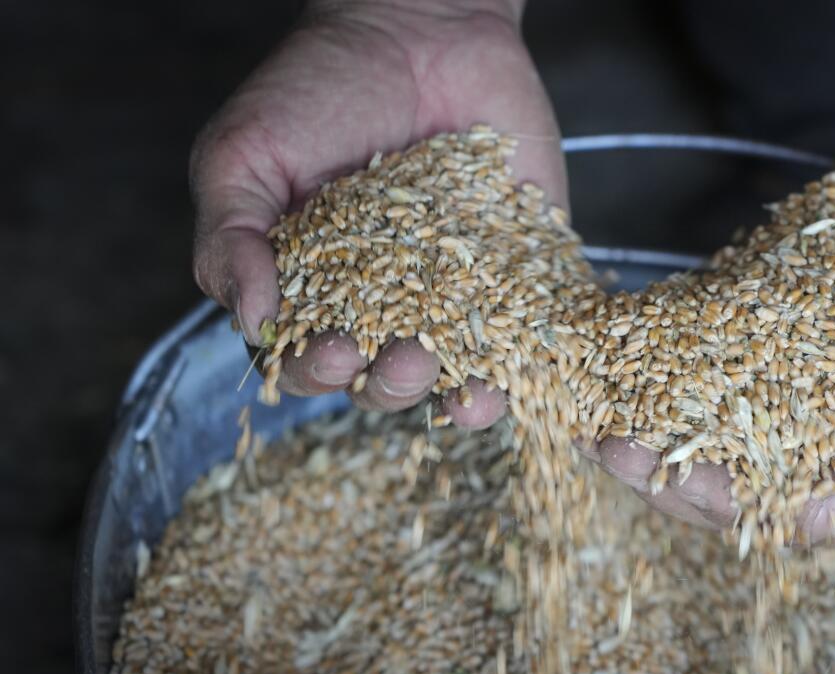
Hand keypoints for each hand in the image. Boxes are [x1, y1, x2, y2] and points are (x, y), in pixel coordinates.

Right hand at [191, 0, 562, 425]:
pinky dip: (521, 367)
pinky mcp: (519, 273)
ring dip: (451, 394)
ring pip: (453, 374)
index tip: (328, 348)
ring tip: (454, 380)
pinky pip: (523, 338)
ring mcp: (455, 295)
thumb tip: (253, 321)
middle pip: (380, 382)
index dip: (313, 372)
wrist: (416, 27)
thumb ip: (230, 238)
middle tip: (400, 358)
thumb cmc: (316, 88)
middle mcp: (385, 306)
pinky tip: (515, 380)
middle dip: (387, 385)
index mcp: (313, 292)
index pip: (306, 363)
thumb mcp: (244, 155)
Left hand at [595, 134, 834, 537]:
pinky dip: (646, 377)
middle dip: (665, 473)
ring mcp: (774, 394)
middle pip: (727, 482)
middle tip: (612, 451)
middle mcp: (814, 443)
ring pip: (695, 433)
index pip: (785, 513)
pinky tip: (602, 376)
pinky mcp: (746, 346)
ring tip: (590, 421)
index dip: (726, 505)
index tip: (676, 481)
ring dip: (642, 434)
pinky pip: (688, 371)